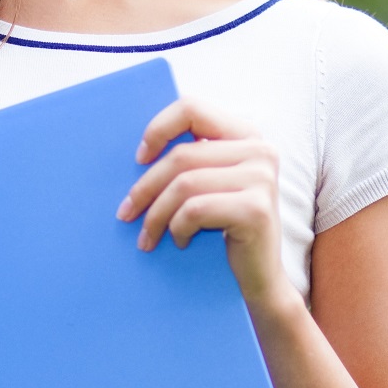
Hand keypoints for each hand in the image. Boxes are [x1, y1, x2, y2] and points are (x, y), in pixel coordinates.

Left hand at [117, 99, 295, 317]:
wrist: (259, 277)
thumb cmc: (225, 228)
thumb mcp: (211, 184)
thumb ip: (191, 159)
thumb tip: (139, 151)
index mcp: (247, 134)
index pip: (192, 109)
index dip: (158, 129)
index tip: (139, 158)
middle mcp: (260, 150)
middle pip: (182, 155)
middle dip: (145, 187)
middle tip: (126, 213)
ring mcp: (261, 178)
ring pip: (184, 184)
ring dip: (156, 215)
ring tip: (148, 237)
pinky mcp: (255, 209)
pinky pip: (195, 210)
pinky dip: (177, 229)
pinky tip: (181, 242)